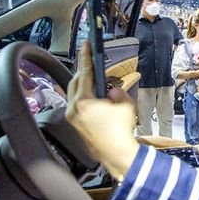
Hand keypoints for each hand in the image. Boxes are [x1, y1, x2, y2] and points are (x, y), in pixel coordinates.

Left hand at [66, 42, 138, 179]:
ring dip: (83, 84)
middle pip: (75, 82)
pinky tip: (94, 97)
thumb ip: (118, 92)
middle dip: (84, 71)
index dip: (86, 56)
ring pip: (74, 93)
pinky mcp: (74, 125)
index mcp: (84, 102)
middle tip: (91, 62)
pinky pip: (76, 104)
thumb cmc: (121, 132)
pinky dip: (83, 96)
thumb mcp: (126, 105)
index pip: (84, 73)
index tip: (86, 45)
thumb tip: (111, 90)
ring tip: (94, 79)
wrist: (117, 154)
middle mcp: (74, 109)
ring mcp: (72, 118)